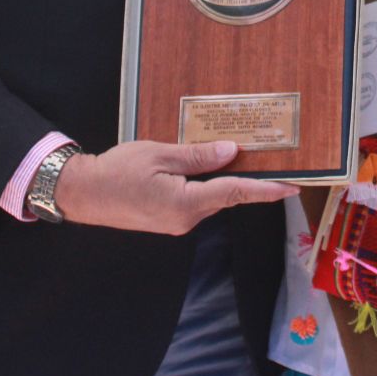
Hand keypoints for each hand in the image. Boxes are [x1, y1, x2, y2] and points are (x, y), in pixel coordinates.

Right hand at [54, 139, 296, 234]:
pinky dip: (208, 185)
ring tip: (241, 156)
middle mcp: (186, 219)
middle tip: (272, 159)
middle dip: (249, 179)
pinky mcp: (169, 220)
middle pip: (227, 195)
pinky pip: (197, 201)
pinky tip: (211, 168)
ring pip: (212, 198)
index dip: (266, 189)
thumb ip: (197, 156)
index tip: (292, 186)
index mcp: (185, 204)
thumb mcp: (160, 155)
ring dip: (226, 181)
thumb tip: (230, 152)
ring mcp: (177, 223)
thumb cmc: (116, 171)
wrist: (84, 194)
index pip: (235, 192)